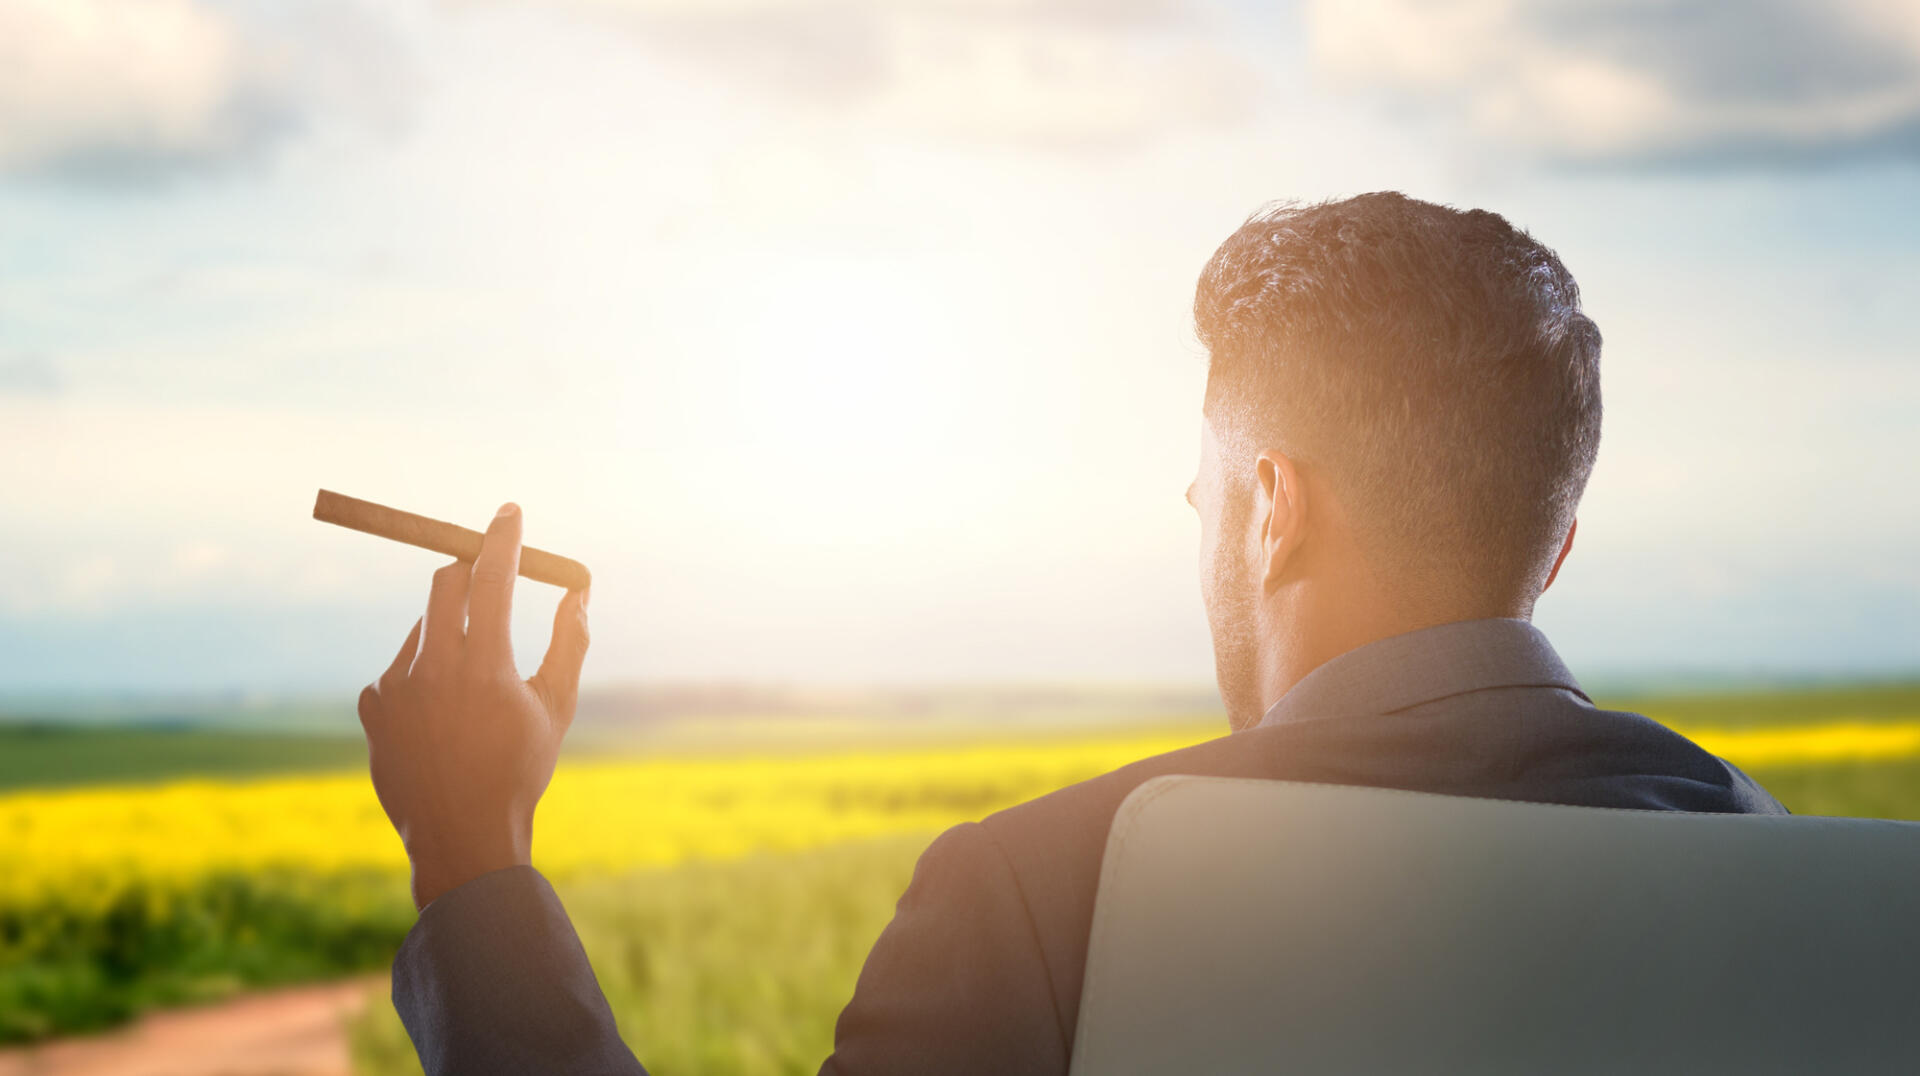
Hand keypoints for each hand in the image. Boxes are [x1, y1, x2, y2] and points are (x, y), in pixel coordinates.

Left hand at [357, 503, 590, 909]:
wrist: (462, 835)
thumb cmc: (520, 769)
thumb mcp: (557, 706)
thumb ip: (571, 642)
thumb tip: (578, 591)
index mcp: (485, 667)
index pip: (492, 577)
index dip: (502, 538)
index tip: (508, 512)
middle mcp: (433, 670)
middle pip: (444, 584)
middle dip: (469, 571)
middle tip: (489, 577)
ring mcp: (395, 688)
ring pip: (424, 628)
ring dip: (450, 632)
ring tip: (472, 687)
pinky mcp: (371, 706)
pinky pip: (398, 666)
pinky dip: (421, 673)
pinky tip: (440, 716)